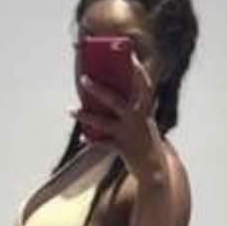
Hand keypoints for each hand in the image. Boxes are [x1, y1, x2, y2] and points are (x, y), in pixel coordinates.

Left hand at [69, 54, 167, 182]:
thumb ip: (129, 106)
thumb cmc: (144, 139)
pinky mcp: (123, 149)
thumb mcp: (142, 121)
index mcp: (145, 109)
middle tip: (83, 78)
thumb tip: (105, 91)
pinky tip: (82, 137)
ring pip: (104, 123)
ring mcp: (129, 134)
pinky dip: (92, 140)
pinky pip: (103, 143)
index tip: (130, 56)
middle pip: (115, 101)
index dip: (138, 70)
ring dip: (86, 116)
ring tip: (71, 110)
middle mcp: (138, 119)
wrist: (155, 169)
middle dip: (98, 89)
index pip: (143, 85)